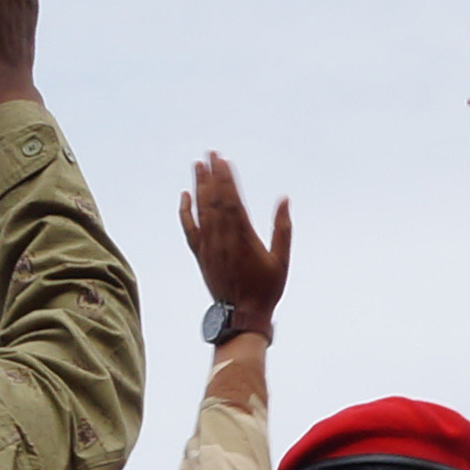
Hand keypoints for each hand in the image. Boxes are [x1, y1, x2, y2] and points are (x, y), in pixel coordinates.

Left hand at [177, 152, 290, 329]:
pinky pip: (190, 229)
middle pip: (214, 200)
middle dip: (211, 175)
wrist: (241, 315)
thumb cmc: (266, 289)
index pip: (231, 200)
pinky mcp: (201, 254)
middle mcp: (222, 238)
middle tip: (209, 154)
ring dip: (199, 186)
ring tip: (198, 166)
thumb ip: (283, 228)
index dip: (225, 178)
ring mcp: (209, 246)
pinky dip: (186, 211)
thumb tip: (284, 200)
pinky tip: (185, 196)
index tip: (223, 159)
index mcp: (243, 237)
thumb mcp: (281, 259)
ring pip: (201, 210)